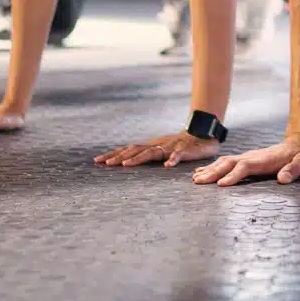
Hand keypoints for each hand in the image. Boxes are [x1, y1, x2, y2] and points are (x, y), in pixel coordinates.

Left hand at [95, 131, 219, 166]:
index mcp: (150, 146)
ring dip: (138, 159)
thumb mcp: (160, 150)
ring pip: (152, 152)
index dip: (113, 154)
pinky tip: (167, 165)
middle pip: (134, 150)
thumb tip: (127, 161)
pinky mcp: (184, 150)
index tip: (97, 161)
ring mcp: (169, 147)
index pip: (128, 149)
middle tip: (105, 164)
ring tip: (126, 165)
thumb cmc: (180, 146)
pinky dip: (172, 159)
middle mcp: (156, 145)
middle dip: (119, 157)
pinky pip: (178, 155)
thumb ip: (146, 155)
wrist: (202, 135)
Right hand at [191, 136, 299, 185]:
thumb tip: (283, 179)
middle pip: (229, 163)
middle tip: (198, 182)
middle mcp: (254, 157)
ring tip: (195, 179)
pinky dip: (215, 168)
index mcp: (265, 159)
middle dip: (213, 172)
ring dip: (211, 170)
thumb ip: (295, 169)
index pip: (245, 166)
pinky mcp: (249, 161)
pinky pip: (228, 163)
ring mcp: (250, 157)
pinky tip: (205, 173)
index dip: (233, 175)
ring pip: (226, 162)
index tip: (221, 185)